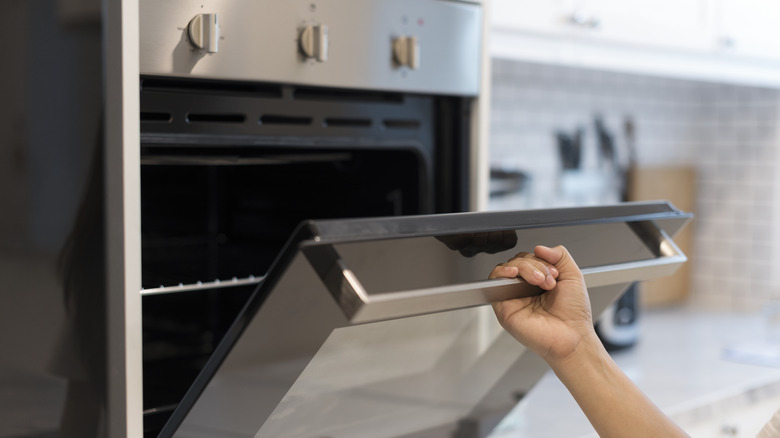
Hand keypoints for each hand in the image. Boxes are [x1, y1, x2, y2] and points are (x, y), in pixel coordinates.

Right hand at [489, 245, 596, 365]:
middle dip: (535, 265)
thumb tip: (540, 247)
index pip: (529, 258)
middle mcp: (524, 289)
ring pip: (507, 268)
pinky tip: (515, 274)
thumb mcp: (573, 276)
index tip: (555, 272)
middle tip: (549, 280)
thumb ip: (559, 255)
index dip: (540, 259)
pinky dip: (502, 273)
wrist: (572, 337)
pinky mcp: (503, 306)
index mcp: (539, 282)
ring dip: (524, 268)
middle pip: (517, 261)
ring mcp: (513, 297)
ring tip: (540, 281)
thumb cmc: (574, 315)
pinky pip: (494, 282)